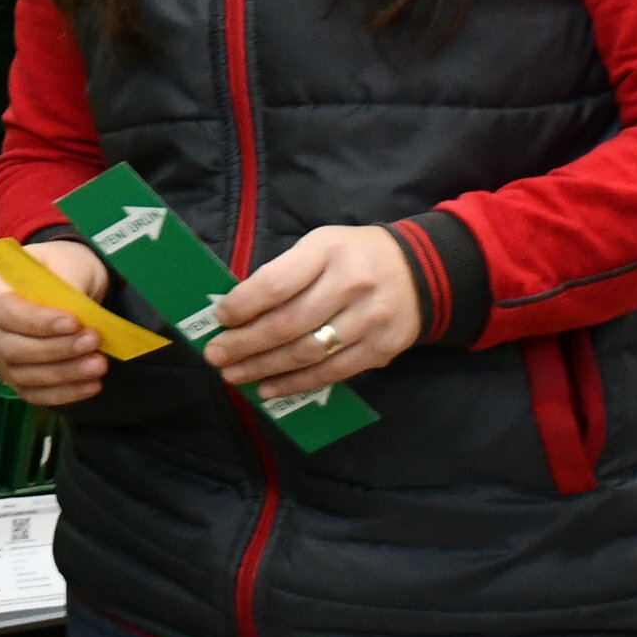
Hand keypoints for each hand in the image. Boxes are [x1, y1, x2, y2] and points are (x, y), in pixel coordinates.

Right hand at [0, 239, 113, 407]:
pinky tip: (91, 386)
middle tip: (93, 342)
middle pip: (10, 347)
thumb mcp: (70, 262)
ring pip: (21, 374)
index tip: (76, 322)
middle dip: (55, 350)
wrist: (70, 281)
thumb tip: (76, 316)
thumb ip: (69, 286)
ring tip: (98, 365)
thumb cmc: (66, 266)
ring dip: (63, 374)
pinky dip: (63, 393)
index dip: (39, 322)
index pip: (6, 310)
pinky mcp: (14, 374)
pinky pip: (32, 393)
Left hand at [197, 223, 423, 400]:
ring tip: (234, 376)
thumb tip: (238, 312)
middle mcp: (351, 284)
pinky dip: (296, 384)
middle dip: (246, 344)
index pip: (277, 283)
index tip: (220, 319)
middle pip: (289, 323)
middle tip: (215, 356)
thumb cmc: (352, 257)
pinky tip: (269, 389)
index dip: (243, 305)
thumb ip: (284, 274)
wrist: (420, 271)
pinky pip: (331, 373)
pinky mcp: (381, 349)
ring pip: (307, 353)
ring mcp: (369, 320)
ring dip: (265, 368)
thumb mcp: (319, 247)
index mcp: (328, 251)